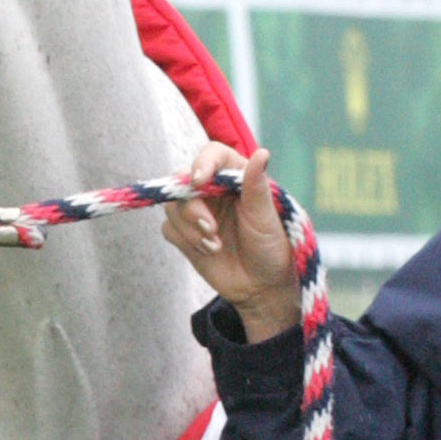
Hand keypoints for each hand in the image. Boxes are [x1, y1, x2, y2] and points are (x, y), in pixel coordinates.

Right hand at [159, 145, 300, 341]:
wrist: (262, 286)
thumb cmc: (271, 246)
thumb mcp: (265, 216)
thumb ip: (256, 185)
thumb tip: (262, 153)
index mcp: (235, 177)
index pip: (213, 155)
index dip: (202, 164)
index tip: (199, 181)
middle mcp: (213, 190)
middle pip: (184, 182)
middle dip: (193, 208)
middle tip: (211, 228)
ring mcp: (197, 211)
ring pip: (173, 207)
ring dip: (190, 229)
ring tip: (215, 246)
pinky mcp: (185, 234)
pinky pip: (169, 228)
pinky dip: (185, 240)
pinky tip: (208, 252)